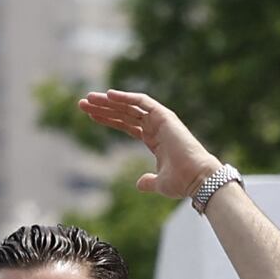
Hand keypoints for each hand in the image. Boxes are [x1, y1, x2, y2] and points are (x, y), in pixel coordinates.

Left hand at [77, 89, 228, 203]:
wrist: (197, 179)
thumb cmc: (182, 182)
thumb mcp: (159, 183)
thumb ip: (148, 182)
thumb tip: (140, 184)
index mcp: (154, 139)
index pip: (127, 124)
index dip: (109, 119)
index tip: (90, 115)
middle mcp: (157, 127)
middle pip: (125, 113)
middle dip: (104, 107)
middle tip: (82, 103)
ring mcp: (161, 121)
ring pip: (130, 106)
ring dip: (110, 101)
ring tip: (89, 98)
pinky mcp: (165, 117)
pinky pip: (143, 102)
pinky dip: (126, 97)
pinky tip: (109, 95)